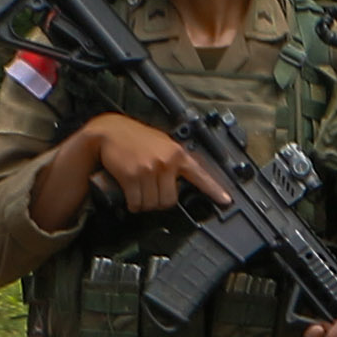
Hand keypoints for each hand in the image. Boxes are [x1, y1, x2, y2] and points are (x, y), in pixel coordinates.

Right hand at [79, 113, 228, 215]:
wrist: (110, 131)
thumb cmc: (135, 138)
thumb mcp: (162, 144)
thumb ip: (174, 160)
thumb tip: (182, 181)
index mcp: (177, 153)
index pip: (200, 175)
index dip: (214, 190)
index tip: (226, 200)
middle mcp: (166, 162)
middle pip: (169, 200)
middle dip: (159, 202)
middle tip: (151, 193)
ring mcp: (149, 169)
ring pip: (152, 204)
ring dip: (144, 204)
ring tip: (139, 191)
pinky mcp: (132, 176)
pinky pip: (136, 202)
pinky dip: (133, 204)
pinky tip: (130, 196)